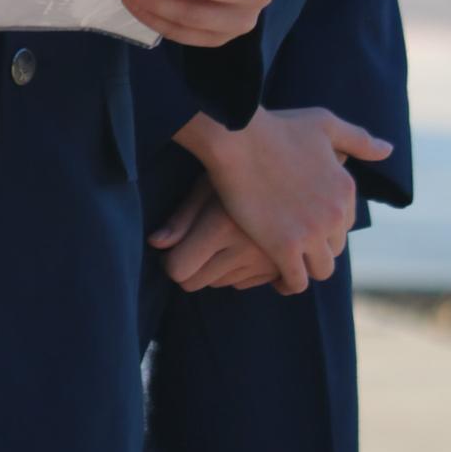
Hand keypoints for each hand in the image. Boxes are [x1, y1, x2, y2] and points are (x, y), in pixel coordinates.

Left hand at [149, 174, 278, 292]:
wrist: (295, 168)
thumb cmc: (240, 169)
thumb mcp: (207, 185)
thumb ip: (181, 218)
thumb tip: (155, 244)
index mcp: (222, 226)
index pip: (179, 269)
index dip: (169, 261)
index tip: (171, 249)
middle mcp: (246, 248)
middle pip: (196, 283)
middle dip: (187, 268)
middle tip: (190, 245)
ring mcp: (267, 261)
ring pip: (221, 284)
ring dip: (214, 269)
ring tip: (220, 239)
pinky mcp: (282, 267)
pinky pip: (246, 284)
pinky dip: (238, 271)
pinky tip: (241, 245)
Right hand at [170, 106, 393, 293]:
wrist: (238, 138)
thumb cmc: (277, 127)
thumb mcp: (324, 124)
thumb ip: (358, 140)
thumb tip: (388, 150)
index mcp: (345, 188)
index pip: (344, 222)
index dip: (325, 223)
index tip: (304, 221)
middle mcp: (335, 214)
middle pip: (335, 247)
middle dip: (317, 246)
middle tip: (292, 242)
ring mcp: (311, 233)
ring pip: (321, 269)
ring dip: (306, 267)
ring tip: (287, 263)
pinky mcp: (285, 247)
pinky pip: (297, 280)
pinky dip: (288, 282)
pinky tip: (275, 277)